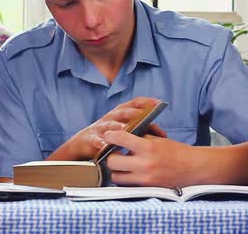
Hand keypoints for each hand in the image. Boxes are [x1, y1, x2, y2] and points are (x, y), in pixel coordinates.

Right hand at [47, 97, 161, 160]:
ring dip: (117, 126)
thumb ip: (144, 130)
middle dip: (133, 113)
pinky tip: (103, 145)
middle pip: (124, 112)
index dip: (146, 102)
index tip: (158, 103)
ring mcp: (101, 127)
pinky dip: (99, 142)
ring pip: (110, 124)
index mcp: (122, 113)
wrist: (84, 142)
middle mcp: (112, 116)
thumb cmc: (112, 135)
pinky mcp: (91, 138)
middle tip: (143, 115)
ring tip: (124, 128)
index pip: (135, 103)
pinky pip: (95, 140)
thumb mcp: (128, 130)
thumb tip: (163, 135)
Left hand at [102, 130, 200, 188]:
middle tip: (115, 152)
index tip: (108, 135)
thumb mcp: (158, 139)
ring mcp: (145, 178)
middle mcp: (144, 164)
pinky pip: (127, 185)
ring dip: (116, 170)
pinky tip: (130, 172)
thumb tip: (122, 133)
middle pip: (113, 161)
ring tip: (122, 164)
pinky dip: (125, 179)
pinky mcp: (147, 188)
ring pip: (116, 176)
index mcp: (148, 147)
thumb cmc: (176, 151)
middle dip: (111, 156)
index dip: (110, 136)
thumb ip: (140, 137)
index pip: (121, 139)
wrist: (193, 167)